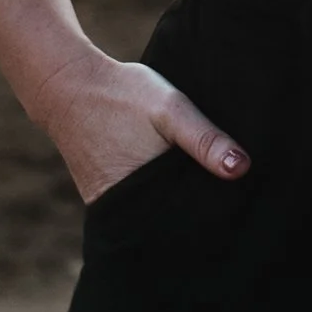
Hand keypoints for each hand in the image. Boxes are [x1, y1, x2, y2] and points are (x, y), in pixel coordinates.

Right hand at [28, 39, 250, 205]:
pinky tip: (169, 182)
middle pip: (170, 224)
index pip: (188, 225)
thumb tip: (242, 169)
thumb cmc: (123, 95)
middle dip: (194, 216)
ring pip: (152, 217)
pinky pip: (134, 207)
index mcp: (146, 197)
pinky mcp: (101, 199)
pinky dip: (152, 199)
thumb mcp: (171, 109)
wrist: (69, 87)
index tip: (233, 209)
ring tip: (197, 189)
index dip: (211, 218)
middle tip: (221, 199)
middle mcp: (124, 212)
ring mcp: (109, 208)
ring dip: (173, 208)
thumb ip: (205, 139)